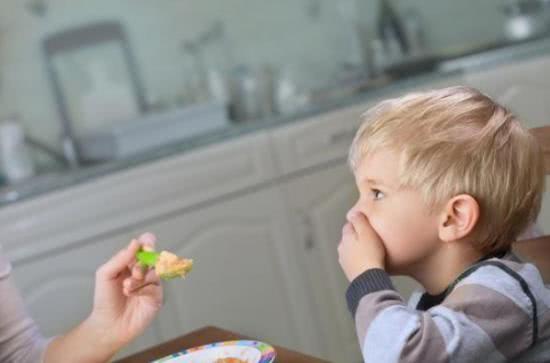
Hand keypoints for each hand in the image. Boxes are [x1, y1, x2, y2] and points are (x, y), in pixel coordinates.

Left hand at [88, 233, 162, 350]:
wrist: (107, 324)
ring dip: (139, 278)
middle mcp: (144, 271)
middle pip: (153, 257)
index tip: (146, 244)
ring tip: (126, 287)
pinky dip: (142, 289)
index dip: (148, 242)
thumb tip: (136, 243)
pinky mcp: (156, 297)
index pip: (145, 245)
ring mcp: (152, 284)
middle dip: (142, 263)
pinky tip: (131, 294)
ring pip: (154, 272)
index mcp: (132, 262)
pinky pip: (155, 287)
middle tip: (133, 272)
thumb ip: (120, 258)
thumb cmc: (105, 299)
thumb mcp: (105, 274)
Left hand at [338, 212, 385, 281]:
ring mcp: (344, 261)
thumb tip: (353, 212)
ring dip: (358, 249)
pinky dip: (359, 260)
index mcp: (346, 237)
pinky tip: (368, 262)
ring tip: (371, 251)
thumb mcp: (367, 233)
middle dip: (358, 237)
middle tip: (371, 238)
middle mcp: (342, 248)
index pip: (349, 225)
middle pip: (349, 238)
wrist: (369, 279)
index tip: (367, 225)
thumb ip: (360, 221)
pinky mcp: (349, 271)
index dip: (359, 224)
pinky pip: (354, 261)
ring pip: (350, 250)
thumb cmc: (370, 255)